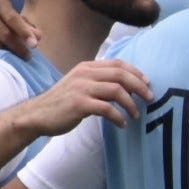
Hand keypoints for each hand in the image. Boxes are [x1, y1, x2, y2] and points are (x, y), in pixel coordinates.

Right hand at [0, 0, 38, 56]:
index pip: (13, 18)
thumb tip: (37, 36)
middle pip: (5, 34)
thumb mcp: (12, 21)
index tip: (34, 45)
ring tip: (13, 58)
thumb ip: (27, 27)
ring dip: (6, 54)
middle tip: (27, 57)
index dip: (24, 32)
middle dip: (18, 48)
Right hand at [14, 60, 152, 134]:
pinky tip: (122, 124)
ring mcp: (81, 88)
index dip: (136, 72)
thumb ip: (100, 83)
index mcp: (87, 67)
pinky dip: (119, 117)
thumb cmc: (63, 102)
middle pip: (121, 75)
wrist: (38, 114)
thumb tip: (128, 88)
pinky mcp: (79, 104)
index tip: (147, 83)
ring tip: (136, 115)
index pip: (118, 64)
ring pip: (117, 90)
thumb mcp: (81, 85)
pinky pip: (107, 109)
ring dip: (131, 104)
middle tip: (150, 98)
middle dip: (140, 87)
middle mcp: (85, 74)